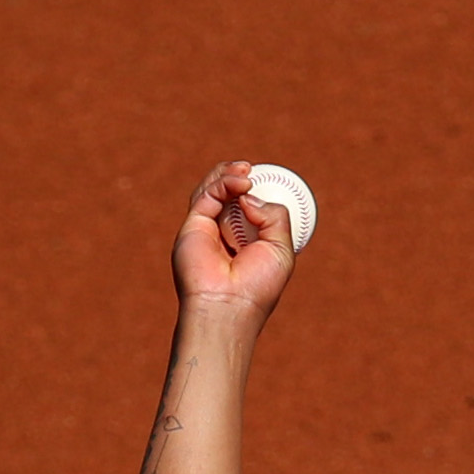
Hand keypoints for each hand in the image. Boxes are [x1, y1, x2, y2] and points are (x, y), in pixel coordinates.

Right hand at [171, 161, 297, 316]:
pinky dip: (222, 184)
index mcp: (245, 242)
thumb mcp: (281, 249)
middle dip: (236, 175)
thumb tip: (250, 194)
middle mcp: (223, 234)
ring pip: (212, 191)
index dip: (253, 189)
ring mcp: (206, 229)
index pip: (246, 207)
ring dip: (227, 175)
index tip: (264, 179)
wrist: (229, 305)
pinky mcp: (193, 226)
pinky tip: (241, 185)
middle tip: (250, 168)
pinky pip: (206, 196)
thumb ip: (275, 216)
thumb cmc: (258, 287)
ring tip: (245, 172)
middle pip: (225, 194)